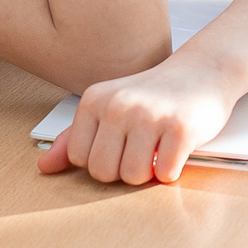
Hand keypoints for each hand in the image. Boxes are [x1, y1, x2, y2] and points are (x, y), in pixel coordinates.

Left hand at [40, 54, 233, 184]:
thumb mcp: (109, 108)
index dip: (101, 159)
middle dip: (123, 170)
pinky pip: (165, 174)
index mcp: (95, 100)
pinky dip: (171, 171)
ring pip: (132, 176)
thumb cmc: (154, 95)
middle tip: (141, 150)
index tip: (120, 144)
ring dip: (148, 173)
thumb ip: (75, 137)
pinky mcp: (180, 128)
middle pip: (103, 172)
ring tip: (157, 149)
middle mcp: (118, 105)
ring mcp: (150, 115)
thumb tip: (44, 166)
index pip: (78, 158)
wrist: (202, 71)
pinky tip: (176, 149)